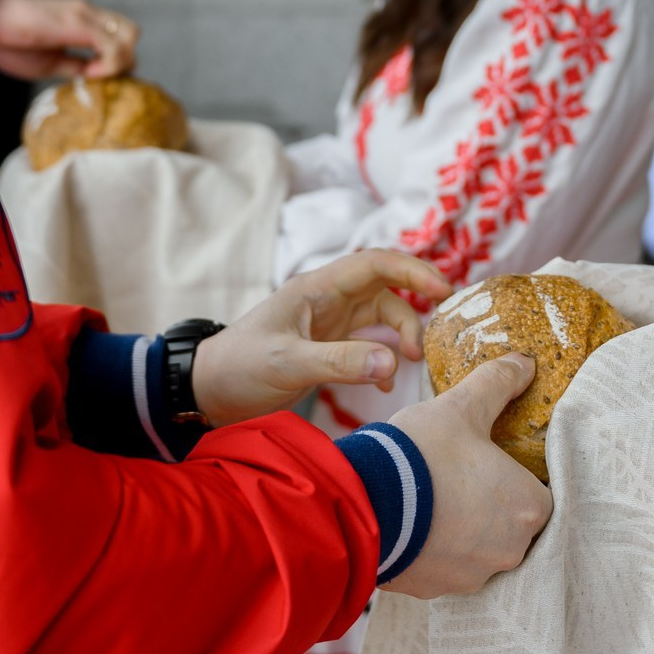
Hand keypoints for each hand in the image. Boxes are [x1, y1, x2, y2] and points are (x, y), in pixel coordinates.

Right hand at [0, 0, 136, 80]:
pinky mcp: (76, 22)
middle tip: (100, 76)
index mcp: (82, 20)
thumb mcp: (49, 63)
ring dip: (120, 59)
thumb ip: (74, 65)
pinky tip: (89, 72)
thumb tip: (95, 75)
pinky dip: (109, 63)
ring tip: (94, 73)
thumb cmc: (10, 42)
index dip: (117, 61)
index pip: (120, 36)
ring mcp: (84, 14)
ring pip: (129, 35)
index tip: (94, 76)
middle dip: (125, 58)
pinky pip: (112, 44)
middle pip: (131, 32)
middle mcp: (88, 12)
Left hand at [189, 249, 451, 426]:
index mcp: (317, 288)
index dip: (413, 270)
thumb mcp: (288, 363)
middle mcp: (328, 301)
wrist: (208, 390)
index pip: (376, 264)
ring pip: (381, 319)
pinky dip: (382, 362)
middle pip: (386, 292)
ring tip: (408, 366)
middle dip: (412, 314)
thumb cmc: (239, 366)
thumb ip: (340, 362)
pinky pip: (368, 347)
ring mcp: (329, 324)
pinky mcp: (327, 349)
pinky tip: (384, 386)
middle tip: (425, 347)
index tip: (445, 291)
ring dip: (399, 339)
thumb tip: (393, 362)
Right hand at [382, 353, 553, 598]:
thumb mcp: (461, 406)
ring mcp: (472, 577)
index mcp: (528, 508)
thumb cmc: (420, 454)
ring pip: (479, 550)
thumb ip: (498, 383)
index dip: (516, 477)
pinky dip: (435, 549)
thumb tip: (524, 362)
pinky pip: (445, 568)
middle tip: (460, 480)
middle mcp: (510, 551)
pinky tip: (413, 523)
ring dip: (464, 531)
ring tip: (432, 501)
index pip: (539, 495)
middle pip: (512, 527)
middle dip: (491, 506)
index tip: (492, 466)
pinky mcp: (435, 591)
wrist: (361, 503)